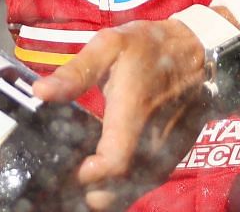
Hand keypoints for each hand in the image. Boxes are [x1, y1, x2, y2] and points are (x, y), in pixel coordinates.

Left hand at [31, 19, 212, 209]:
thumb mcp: (111, 45)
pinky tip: (102, 179)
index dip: (88, 176)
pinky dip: (122, 189)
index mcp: (133, 113)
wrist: (200, 55)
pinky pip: (144, 185)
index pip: (113, 164)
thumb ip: (76, 72)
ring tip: (81, 179)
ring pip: (131, 193)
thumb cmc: (151, 47)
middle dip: (88, 192)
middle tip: (65, 176)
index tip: (71, 167)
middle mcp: (152, 142)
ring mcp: (164, 154)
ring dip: (104, 194)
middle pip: (118, 189)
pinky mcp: (171, 159)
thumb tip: (40, 92)